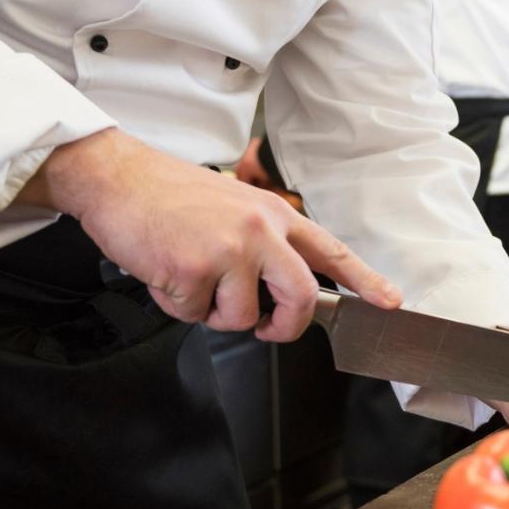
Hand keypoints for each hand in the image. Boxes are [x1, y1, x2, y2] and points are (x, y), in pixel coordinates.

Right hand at [20, 128, 400, 340]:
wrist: (118, 178)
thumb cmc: (168, 195)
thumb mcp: (231, 206)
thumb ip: (261, 242)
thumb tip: (276, 291)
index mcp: (273, 213)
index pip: (331, 250)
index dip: (365, 280)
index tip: (390, 302)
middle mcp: (259, 229)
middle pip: (300, 296)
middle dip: (286, 326)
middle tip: (268, 330)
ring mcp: (229, 249)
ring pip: (241, 317)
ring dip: (211, 312)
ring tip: (189, 278)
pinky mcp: (194, 269)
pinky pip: (194, 315)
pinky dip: (175, 305)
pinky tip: (163, 272)